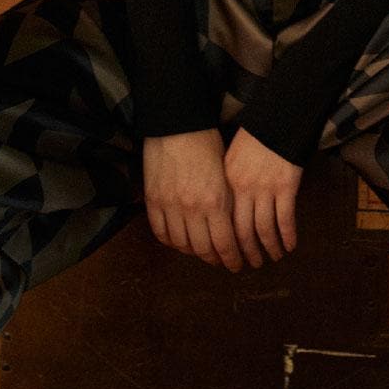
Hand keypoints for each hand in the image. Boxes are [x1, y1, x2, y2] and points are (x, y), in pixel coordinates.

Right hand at [140, 127, 252, 272]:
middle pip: (203, 249)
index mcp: (215, 201)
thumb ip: (227, 202)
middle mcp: (192, 209)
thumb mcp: (226, 173)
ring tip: (200, 251)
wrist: (177, 124)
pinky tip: (179, 240)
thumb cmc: (206, 143)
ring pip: (181, 245)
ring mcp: (169, 206)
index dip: (231, 259)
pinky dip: (170, 241)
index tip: (236, 264)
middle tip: (220, 261)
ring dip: (193, 252)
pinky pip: (160, 232)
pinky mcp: (153, 201)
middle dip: (214, 259)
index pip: (224, 244)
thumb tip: (230, 227)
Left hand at [222, 125, 301, 265]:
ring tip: (273, 256)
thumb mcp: (232, 159)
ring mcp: (266, 188)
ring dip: (270, 248)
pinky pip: (285, 219)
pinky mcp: (286, 187)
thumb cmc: (254, 139)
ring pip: (265, 229)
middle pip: (243, 231)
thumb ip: (229, 185)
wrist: (278, 118)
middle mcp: (244, 188)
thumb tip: (228, 212)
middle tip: (253, 263)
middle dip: (248, 252)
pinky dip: (288, 236)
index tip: (231, 255)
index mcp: (228, 182)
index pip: (224, 222)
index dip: (228, 243)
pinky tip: (290, 245)